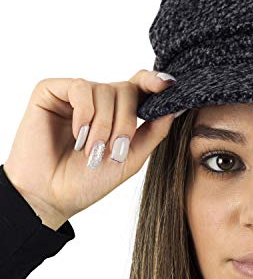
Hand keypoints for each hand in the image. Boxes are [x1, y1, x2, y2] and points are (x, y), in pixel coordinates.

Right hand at [3, 69, 178, 229]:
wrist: (53, 196)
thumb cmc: (89, 180)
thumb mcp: (132, 158)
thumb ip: (154, 132)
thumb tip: (174, 107)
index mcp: (119, 113)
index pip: (140, 87)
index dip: (154, 82)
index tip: (169, 84)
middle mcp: (99, 101)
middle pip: (127, 89)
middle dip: (126, 121)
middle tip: (114, 149)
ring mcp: (76, 95)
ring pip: (105, 89)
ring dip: (103, 125)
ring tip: (92, 150)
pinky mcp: (51, 92)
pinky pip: (80, 88)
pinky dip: (84, 113)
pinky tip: (78, 135)